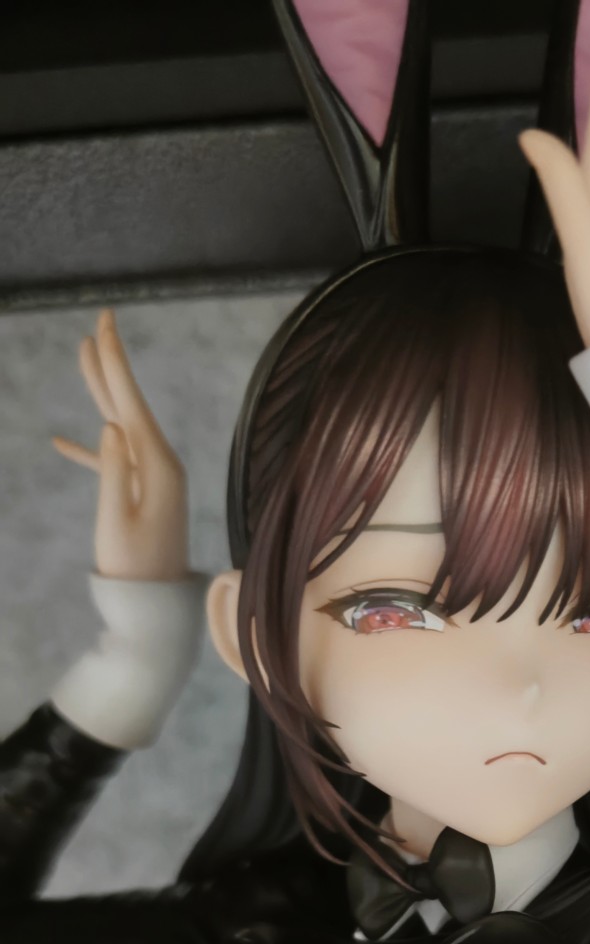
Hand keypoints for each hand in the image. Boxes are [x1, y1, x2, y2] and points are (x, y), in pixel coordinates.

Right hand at [51, 308, 187, 580]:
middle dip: (112, 364)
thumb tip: (110, 426)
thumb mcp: (116, 520)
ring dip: (104, 393)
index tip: (104, 324)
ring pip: (122, 426)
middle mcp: (162, 466)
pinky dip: (91, 451)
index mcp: (158, 466)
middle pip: (130, 404)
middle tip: (102, 322)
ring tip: (86, 357)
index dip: (115, 362)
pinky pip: (115, 463)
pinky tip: (62, 442)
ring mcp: (154, 481)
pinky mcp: (142, 497)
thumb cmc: (133, 570)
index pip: (131, 403)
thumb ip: (113, 471)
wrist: (155, 610)